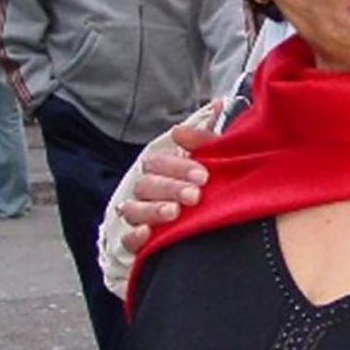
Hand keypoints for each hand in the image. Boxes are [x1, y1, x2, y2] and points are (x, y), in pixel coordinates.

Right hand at [118, 116, 217, 252]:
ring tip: (174, 213)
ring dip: (153, 209)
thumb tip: (218, 104)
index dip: (179, 167)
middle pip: (146, 184)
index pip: (159, 162)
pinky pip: (127, 241)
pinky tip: (148, 234)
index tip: (203, 177)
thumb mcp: (215, 164)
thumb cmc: (211, 192)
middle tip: (194, 196)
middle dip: (170, 188)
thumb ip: (211, 139)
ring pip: (133, 209)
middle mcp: (149, 192)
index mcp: (165, 171)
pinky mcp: (139, 245)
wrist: (222, 237)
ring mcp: (141, 218)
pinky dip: (135, 237)